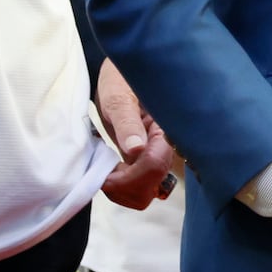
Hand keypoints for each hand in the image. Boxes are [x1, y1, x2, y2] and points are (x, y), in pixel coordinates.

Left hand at [95, 59, 176, 208]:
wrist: (124, 77)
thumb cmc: (121, 81)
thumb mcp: (119, 98)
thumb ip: (128, 122)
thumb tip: (136, 149)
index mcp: (164, 129)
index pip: (154, 166)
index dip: (127, 175)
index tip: (106, 168)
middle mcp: (166, 147)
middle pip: (150, 189)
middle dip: (123, 188)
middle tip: (105, 171)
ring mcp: (158, 157)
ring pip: (145, 195)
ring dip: (121, 191)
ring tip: (107, 171)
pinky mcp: (148, 163)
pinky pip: (140, 190)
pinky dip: (123, 190)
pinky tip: (112, 173)